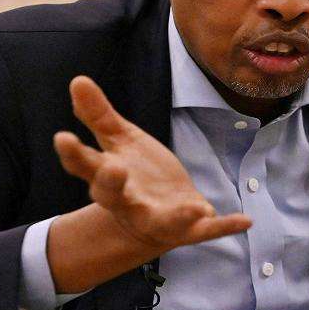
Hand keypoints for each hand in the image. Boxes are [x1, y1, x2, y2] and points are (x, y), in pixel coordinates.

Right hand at [54, 76, 250, 250]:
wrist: (155, 221)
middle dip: (111, 183)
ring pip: (161, 220)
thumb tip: (77, 79)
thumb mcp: (120, 141)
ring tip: (192, 208)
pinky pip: (206, 230)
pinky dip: (224, 225)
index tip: (62, 137)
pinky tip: (245, 221)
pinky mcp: (188, 228)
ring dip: (176, 216)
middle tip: (111, 168)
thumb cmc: (134, 175)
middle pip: (113, 195)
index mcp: (108, 177)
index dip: (72, 153)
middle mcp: (128, 201)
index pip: (85, 165)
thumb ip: (99, 115)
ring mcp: (159, 217)